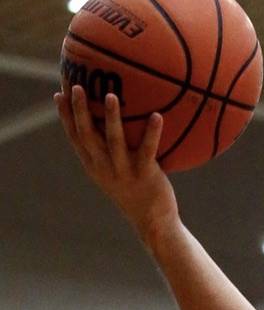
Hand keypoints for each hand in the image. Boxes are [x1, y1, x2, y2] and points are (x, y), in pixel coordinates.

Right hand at [54, 86, 178, 240]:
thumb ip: (112, 152)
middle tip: (77, 87)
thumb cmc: (138, 192)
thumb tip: (116, 124)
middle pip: (87, 136)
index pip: (74, 138)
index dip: (65, 116)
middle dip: (79, 111)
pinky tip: (157, 115)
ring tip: (111, 95)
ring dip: (111, 117)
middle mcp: (104, 168)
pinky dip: (152, 132)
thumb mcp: (118, 172)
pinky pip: (148, 150)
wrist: (154, 222)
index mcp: (94, 166)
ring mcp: (124, 172)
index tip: (59, 94)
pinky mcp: (145, 175)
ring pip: (113, 141)